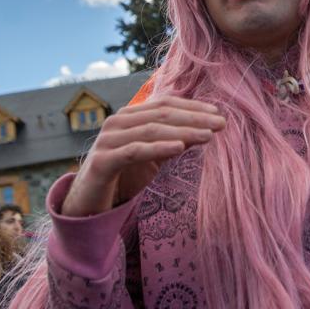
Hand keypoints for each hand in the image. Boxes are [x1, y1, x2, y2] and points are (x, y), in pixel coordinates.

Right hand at [61, 96, 224, 216]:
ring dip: (183, 131)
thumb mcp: (152, 157)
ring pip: (151, 130)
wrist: (88, 204)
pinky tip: (179, 147)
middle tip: (221, 123)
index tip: (218, 113)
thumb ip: (172, 141)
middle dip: (194, 117)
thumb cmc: (123, 177)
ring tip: (207, 135)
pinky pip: (134, 151)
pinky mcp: (103, 161)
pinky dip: (158, 147)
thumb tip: (203, 130)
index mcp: (129, 116)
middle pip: (161, 114)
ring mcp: (108, 140)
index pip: (165, 104)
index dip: (192, 107)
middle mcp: (117, 122)